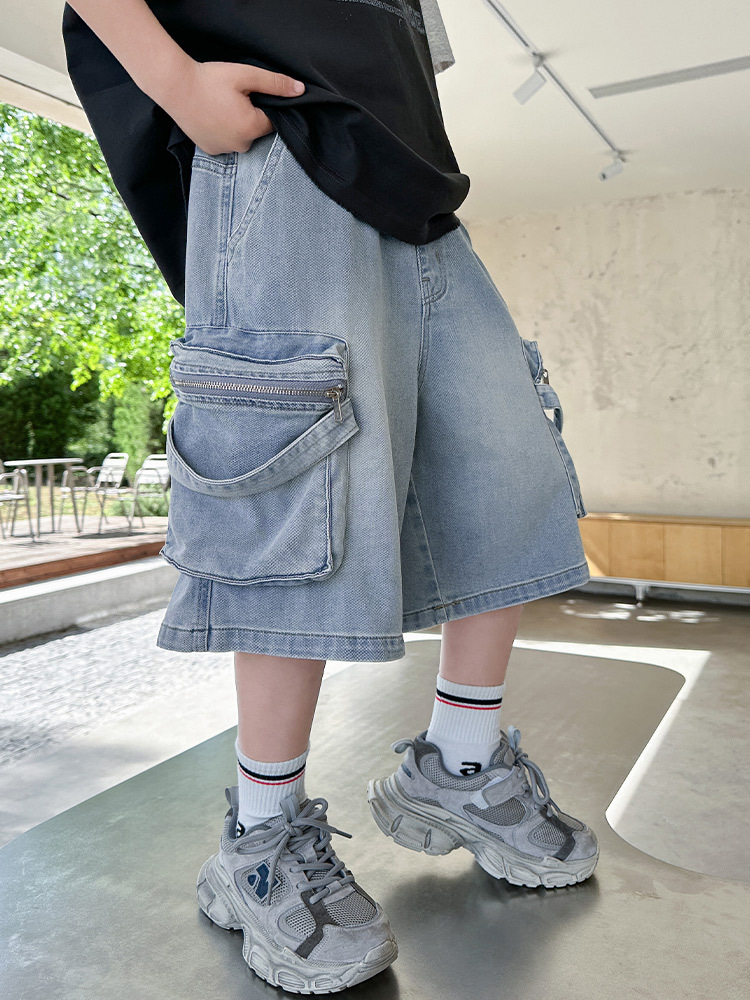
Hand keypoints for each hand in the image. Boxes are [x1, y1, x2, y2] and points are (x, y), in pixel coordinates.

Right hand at [160, 59, 304, 153]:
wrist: (175, 86)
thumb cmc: (210, 79)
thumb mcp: (246, 75)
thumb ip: (275, 84)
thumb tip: (301, 90)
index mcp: (252, 128)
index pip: (273, 121)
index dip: (265, 106)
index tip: (250, 94)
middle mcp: (240, 146)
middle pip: (257, 131)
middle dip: (251, 116)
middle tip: (233, 98)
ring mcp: (224, 151)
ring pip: (241, 138)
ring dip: (237, 125)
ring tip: (221, 106)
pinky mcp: (210, 150)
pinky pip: (225, 142)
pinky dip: (223, 132)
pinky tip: (213, 116)